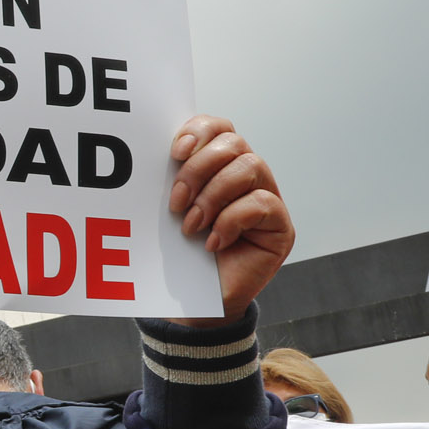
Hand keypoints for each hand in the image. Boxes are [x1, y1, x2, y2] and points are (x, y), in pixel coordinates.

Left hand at [167, 116, 294, 323]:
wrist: (193, 301)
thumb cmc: (178, 252)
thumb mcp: (167, 211)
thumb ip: (168, 180)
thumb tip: (148, 153)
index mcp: (218, 165)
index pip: (218, 128)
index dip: (199, 130)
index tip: (175, 151)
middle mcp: (247, 177)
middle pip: (234, 143)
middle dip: (198, 168)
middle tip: (175, 201)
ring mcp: (267, 200)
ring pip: (250, 166)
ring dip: (213, 195)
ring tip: (191, 225)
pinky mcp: (280, 227)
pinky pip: (261, 204)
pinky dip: (230, 221)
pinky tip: (212, 243)